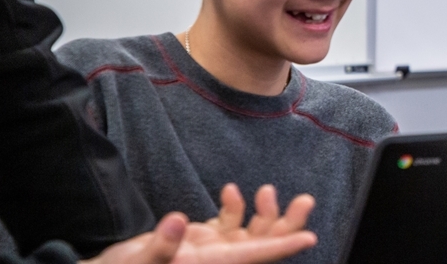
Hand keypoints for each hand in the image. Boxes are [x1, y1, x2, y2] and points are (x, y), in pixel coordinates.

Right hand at [85, 183, 316, 263]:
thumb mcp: (137, 263)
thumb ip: (159, 246)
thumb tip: (176, 220)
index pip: (254, 257)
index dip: (282, 246)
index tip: (309, 237)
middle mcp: (218, 261)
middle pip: (263, 244)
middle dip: (286, 224)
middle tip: (306, 200)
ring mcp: (212, 251)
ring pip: (252, 233)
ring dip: (266, 213)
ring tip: (268, 190)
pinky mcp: (202, 242)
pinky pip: (230, 225)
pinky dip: (236, 208)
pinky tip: (230, 191)